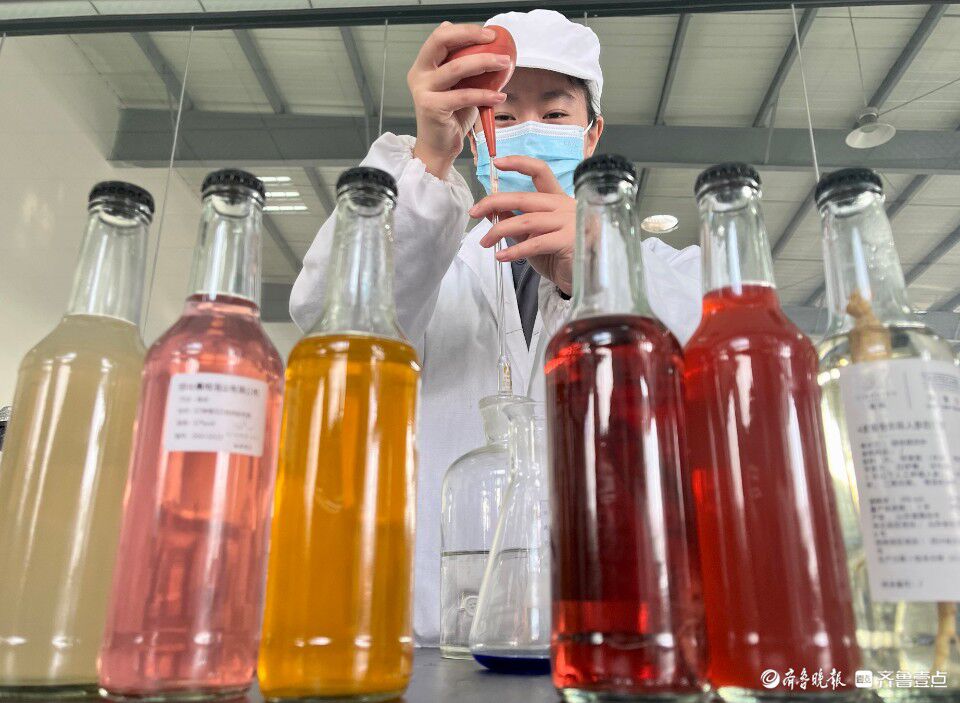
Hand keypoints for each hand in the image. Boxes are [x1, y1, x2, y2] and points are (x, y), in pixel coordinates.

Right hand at [408, 23, 508, 179]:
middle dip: (470, 35)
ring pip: (457, 67)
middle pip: (441, 41)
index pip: (441, 36)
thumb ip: (466, 67)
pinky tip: (499, 96)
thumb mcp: (460, 86)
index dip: (465, 30)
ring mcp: (423, 90)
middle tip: (494, 40)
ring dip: (485, 62)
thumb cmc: (451, 117)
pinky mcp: (432, 107)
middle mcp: (420, 74)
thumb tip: (488, 46)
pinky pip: (464, 95)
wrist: (440, 147)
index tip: (489, 34)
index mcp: (424, 65)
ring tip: (504, 64)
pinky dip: (485, 95)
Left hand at [471, 156, 574, 295]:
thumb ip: (516, 221)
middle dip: (495, 202)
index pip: (540, 172)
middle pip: (525, 197)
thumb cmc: (558, 257)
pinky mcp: (569, 241)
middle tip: (474, 212)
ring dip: (500, 231)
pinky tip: (501, 257)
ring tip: (485, 242)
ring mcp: (569, 222)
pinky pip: (535, 243)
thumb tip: (491, 210)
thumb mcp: (532, 236)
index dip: (519, 163)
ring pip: (526, 220)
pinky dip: (514, 250)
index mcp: (557, 200)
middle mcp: (564, 206)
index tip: (498, 163)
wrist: (583, 280)